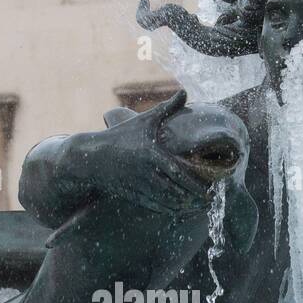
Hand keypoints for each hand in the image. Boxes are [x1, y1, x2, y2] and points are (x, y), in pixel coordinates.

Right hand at [70, 91, 215, 214]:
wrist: (92, 158)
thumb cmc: (121, 136)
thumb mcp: (143, 120)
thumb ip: (166, 108)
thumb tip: (184, 91)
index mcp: (151, 155)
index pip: (179, 174)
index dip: (196, 184)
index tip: (210, 189)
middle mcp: (145, 173)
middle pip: (176, 192)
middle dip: (194, 199)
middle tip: (209, 201)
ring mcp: (138, 187)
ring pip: (166, 203)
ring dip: (184, 207)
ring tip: (198, 207)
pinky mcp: (133, 196)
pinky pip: (155, 207)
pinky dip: (170, 210)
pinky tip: (180, 209)